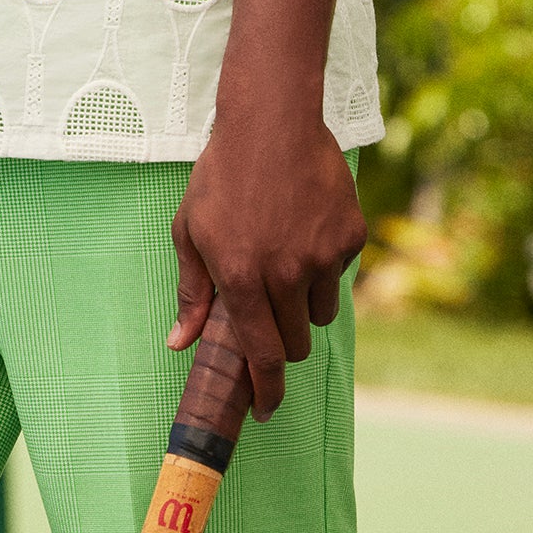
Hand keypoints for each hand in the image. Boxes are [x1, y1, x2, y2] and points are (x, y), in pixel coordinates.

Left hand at [168, 93, 365, 421]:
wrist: (272, 121)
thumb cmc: (222, 175)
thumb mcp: (190, 231)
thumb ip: (191, 293)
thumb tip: (180, 344)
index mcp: (242, 277)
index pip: (262, 356)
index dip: (266, 392)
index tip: (265, 410)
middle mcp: (286, 274)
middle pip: (296, 343)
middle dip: (282, 340)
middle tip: (267, 312)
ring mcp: (323, 256)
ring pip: (321, 312)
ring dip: (304, 304)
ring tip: (283, 260)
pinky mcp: (351, 236)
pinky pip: (340, 274)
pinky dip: (324, 266)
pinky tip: (303, 229)